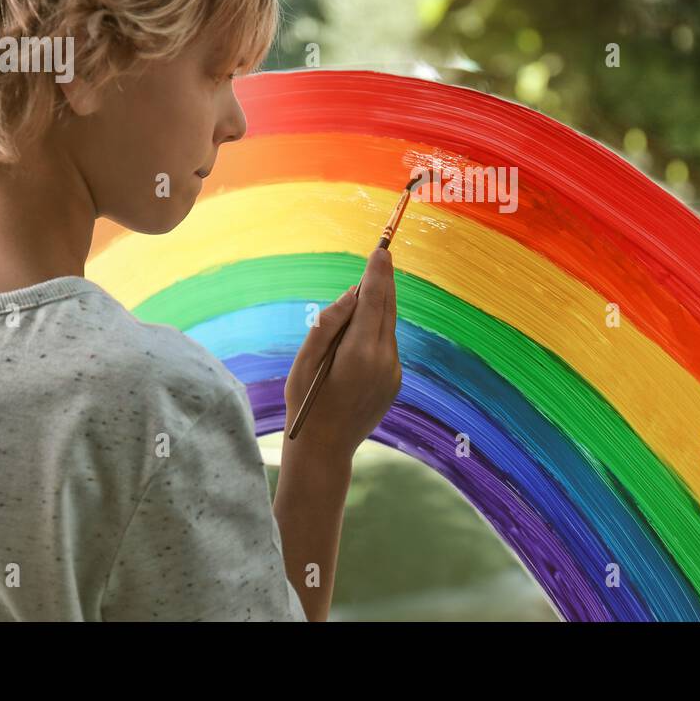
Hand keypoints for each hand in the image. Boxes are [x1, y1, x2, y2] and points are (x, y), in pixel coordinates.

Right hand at [283, 248, 402, 459]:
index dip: (377, 274)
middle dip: (384, 282)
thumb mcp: (306, 360)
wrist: (325, 449)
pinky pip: (387, 346)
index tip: (380, 251)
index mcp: (358, 352)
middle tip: (381, 256)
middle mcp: (382, 360)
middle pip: (387, 309)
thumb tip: (352, 294)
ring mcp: (392, 372)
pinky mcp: (394, 382)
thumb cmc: (307, 403)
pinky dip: (377, 331)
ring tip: (366, 291)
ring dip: (379, 308)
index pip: (373, 301)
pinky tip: (363, 331)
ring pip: (388, 328)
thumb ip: (329, 324)